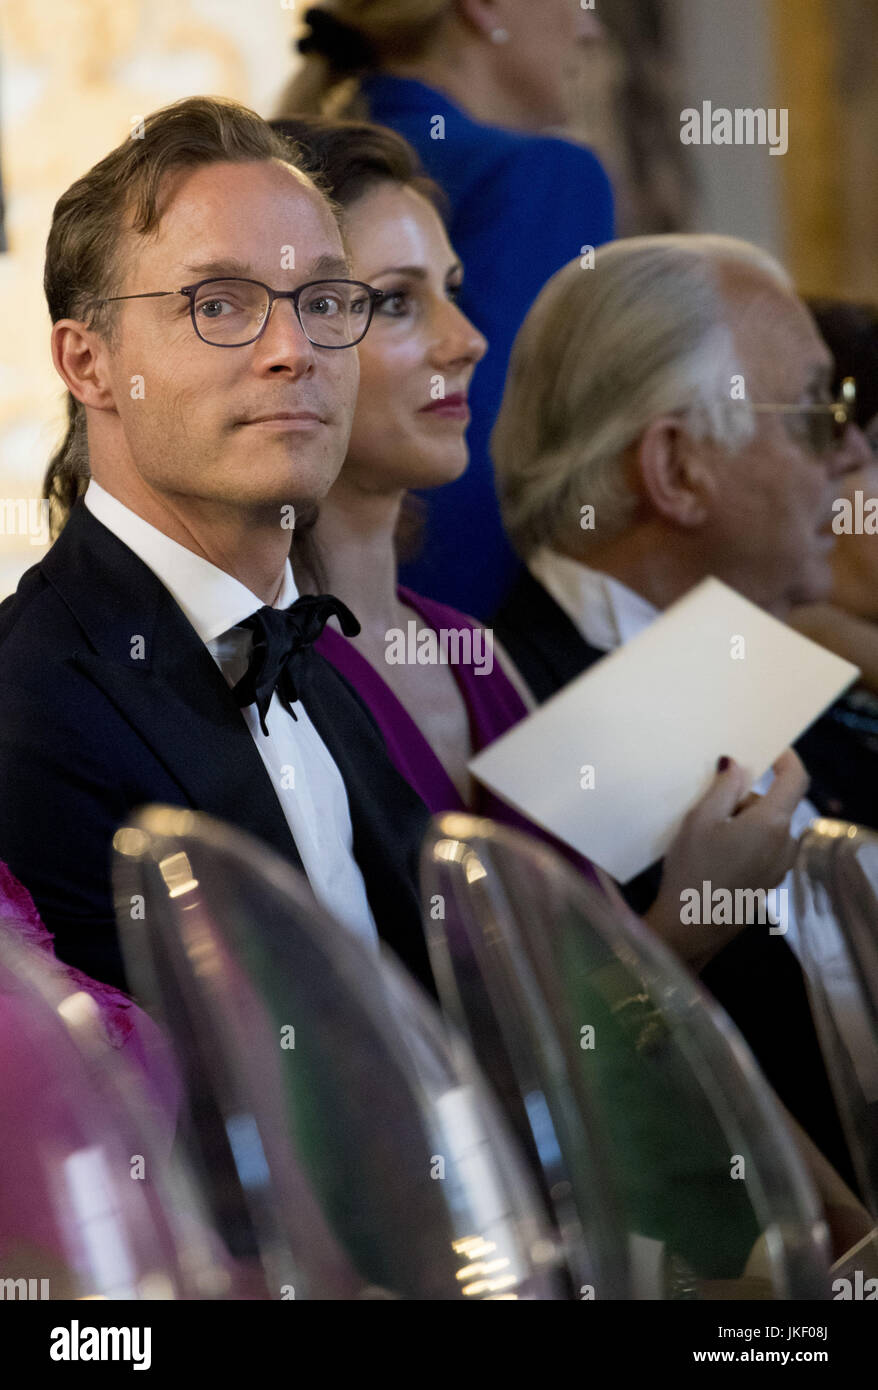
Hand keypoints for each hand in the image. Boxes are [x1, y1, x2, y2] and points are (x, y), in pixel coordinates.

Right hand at [645, 750, 808, 967]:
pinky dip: (747, 841)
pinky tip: (716, 856)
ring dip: (745, 821)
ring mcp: (779, 867)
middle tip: (710, 804)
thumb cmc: (692, 868)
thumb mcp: (700, 820)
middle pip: (774, 806)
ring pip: (768, 828)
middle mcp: (785, 845)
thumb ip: (723, 787)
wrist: (690, 926)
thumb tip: (737, 764)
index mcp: (772, 824)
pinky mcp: (769, 883)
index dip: (787, 759)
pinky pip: (764, 849)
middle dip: (747, 798)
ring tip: (707, 834)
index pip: (795, 780)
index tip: (770, 749)